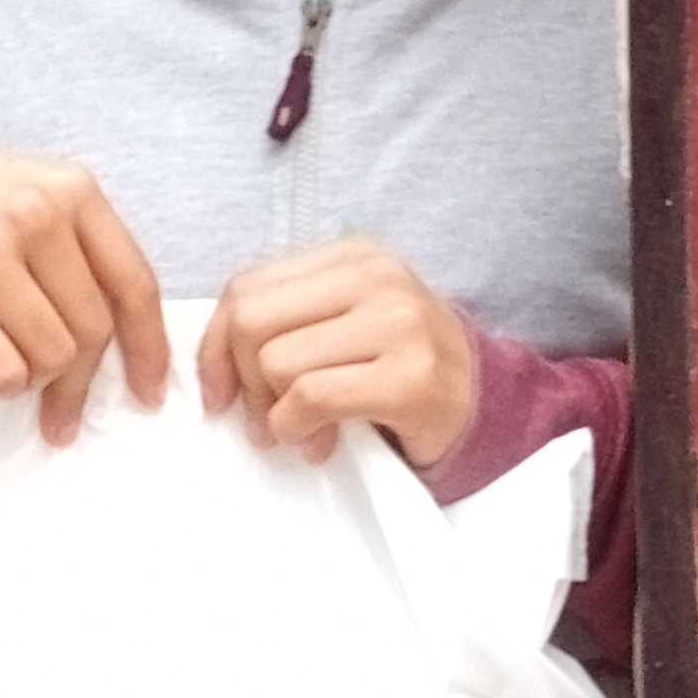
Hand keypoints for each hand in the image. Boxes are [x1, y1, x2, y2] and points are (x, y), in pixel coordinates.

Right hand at [0, 138, 172, 445]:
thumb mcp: (45, 199)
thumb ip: (91, 256)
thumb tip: (136, 353)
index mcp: (73, 191)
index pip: (134, 286)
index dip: (149, 351)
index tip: (148, 393)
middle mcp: (33, 216)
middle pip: (91, 331)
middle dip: (82, 378)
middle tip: (65, 401)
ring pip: (50, 357)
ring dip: (38, 378)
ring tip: (16, 361)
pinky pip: (0, 372)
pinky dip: (3, 383)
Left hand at [197, 239, 476, 469]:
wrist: (485, 404)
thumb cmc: (400, 367)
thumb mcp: (344, 324)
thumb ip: (283, 324)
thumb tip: (212, 367)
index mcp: (352, 256)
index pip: (247, 287)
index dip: (216, 345)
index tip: (221, 392)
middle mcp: (377, 277)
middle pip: (252, 321)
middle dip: (244, 380)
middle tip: (264, 417)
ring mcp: (399, 323)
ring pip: (277, 362)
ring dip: (274, 414)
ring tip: (300, 430)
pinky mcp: (410, 376)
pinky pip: (311, 398)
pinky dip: (296, 428)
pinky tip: (317, 441)